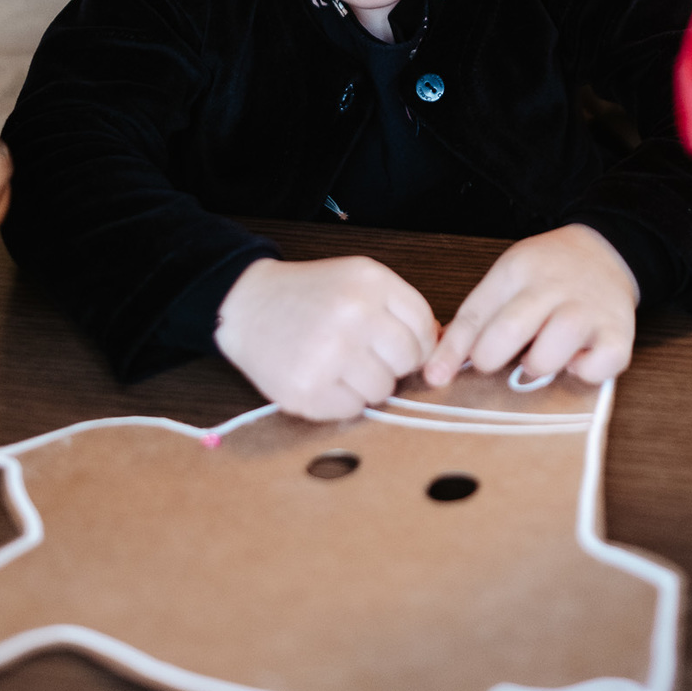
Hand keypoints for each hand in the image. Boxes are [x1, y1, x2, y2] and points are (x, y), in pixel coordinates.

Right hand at [215, 255, 437, 420]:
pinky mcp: (308, 390)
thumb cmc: (311, 295)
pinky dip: (342, 401)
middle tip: (362, 353)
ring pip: (383, 390)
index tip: (393, 344)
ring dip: (367, 384)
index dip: (415, 343)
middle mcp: (353, 315)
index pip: (425, 330)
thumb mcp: (359, 280)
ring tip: (339, 364)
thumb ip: (401, 308)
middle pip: (409, 362)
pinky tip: (323, 378)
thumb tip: (442, 346)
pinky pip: (352, 410)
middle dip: (392, 363)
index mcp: (371, 283)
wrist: (248, 304)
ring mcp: (330, 354)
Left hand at [423, 224, 638, 388]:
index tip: (435, 377)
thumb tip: (438, 363)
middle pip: (509, 330)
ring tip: (539, 359)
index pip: (475, 313)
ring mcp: (589, 310)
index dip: (451, 350)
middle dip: (490, 358)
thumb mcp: (507, 279)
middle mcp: (553, 287)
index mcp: (517, 271)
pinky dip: (586, 372)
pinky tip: (578, 361)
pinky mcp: (620, 333)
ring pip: (553, 350)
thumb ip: (476, 319)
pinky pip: (599, 366)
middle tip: (494, 363)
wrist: (605, 251)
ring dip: (539, 366)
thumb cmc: (549, 273)